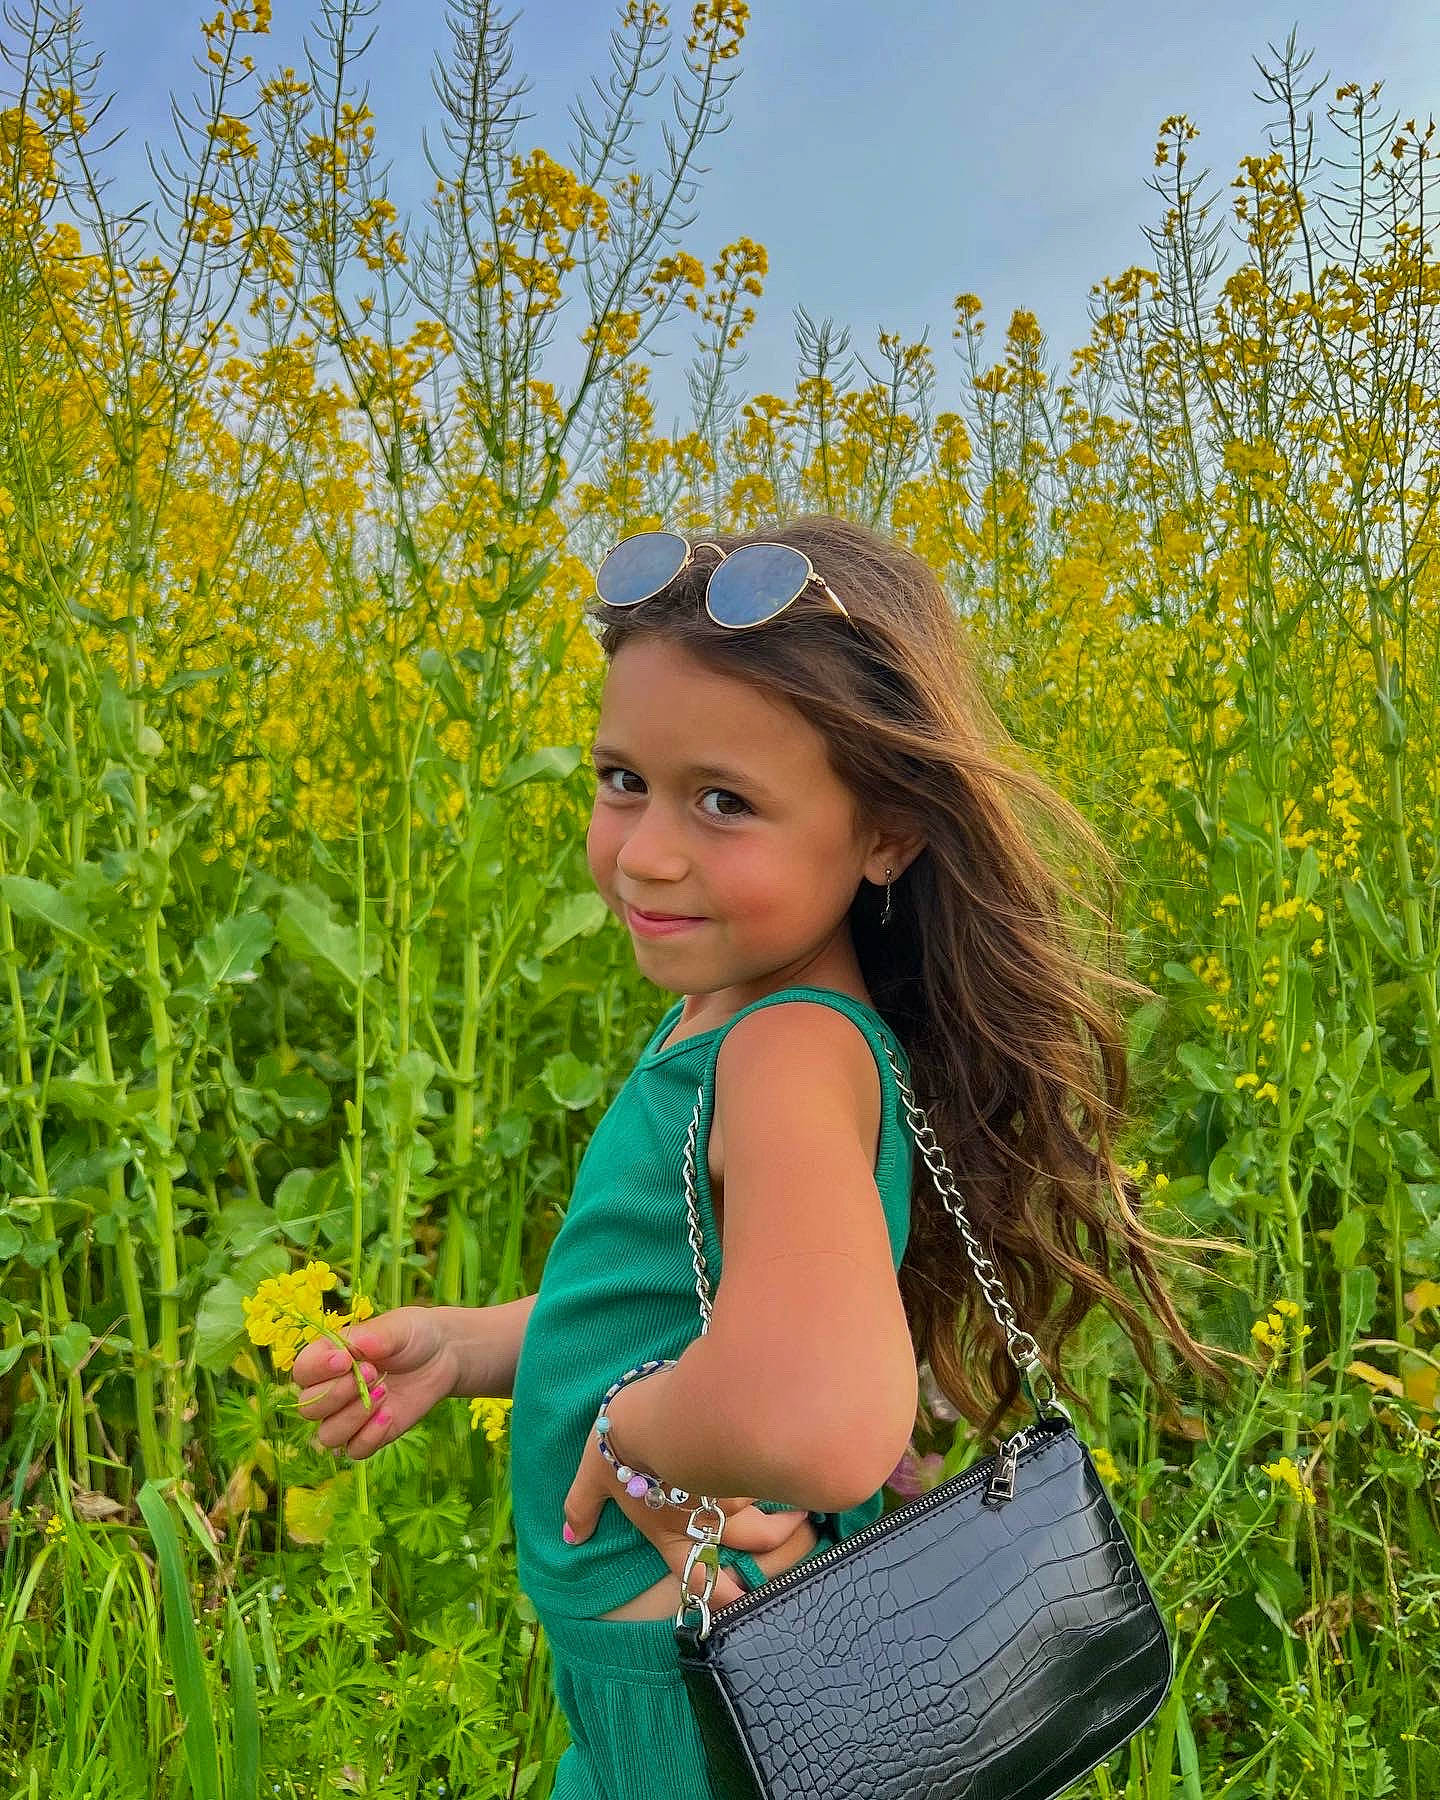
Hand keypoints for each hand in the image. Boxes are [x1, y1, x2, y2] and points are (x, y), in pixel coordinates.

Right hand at [291, 1305, 459, 1460]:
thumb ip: (378, 1335)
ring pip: (327, 1435)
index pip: (302, 1371)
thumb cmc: (412, 1335)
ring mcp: (348, 1415)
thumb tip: (360, 1344)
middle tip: (374, 1372)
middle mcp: (331, 1389)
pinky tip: (390, 1415)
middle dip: (338, 1393)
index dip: (317, 1369)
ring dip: (353, 1418)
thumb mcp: (398, 1327)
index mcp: (328, 1357)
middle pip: (308, 1408)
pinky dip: (370, 1437)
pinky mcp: (369, 1435)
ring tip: (384, 1393)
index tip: (345, 1361)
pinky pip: (354, 1450)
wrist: (442, 1356)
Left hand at [561, 1410, 810, 1608]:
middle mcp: (708, 1520)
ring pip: (773, 1511)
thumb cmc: (620, 1442)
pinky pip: (777, 1475)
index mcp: (671, 1532)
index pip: (703, 1580)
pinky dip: (788, 1475)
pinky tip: (796, 1463)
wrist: (654, 1407)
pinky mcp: (749, 1460)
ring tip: (803, 1499)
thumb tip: (570, 1537)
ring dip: (790, 1510)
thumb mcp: (593, 1475)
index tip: (744, 1598)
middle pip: (757, 1545)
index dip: (725, 1597)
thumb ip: (581, 1507)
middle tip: (798, 1531)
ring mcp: (734, 1492)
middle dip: (781, 1541)